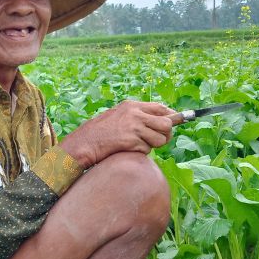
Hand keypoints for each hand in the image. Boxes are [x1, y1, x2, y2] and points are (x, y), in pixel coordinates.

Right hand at [59, 100, 174, 167]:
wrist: (85, 142)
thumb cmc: (102, 132)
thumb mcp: (119, 116)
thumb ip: (139, 116)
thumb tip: (165, 122)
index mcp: (132, 106)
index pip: (161, 108)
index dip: (171, 116)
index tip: (173, 123)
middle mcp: (134, 114)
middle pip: (166, 124)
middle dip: (165, 134)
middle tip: (157, 140)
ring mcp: (133, 127)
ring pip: (160, 139)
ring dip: (152, 145)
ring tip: (138, 145)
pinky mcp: (131, 141)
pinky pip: (147, 149)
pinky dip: (141, 152)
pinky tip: (128, 149)